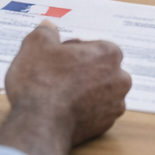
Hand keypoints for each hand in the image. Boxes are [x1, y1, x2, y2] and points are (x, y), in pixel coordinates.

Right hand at [4, 21, 131, 145]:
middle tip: (57, 74)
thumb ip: (46, 32)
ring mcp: (114, 105)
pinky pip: (95, 111)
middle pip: (100, 68)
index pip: (94, 45)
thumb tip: (49, 27)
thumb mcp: (36, 44)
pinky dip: (83, 109)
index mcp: (108, 53)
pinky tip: (63, 109)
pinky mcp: (105, 126)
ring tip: (58, 93)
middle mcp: (119, 79)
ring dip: (84, 90)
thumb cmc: (41, 82)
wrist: (39, 125)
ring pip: (99, 91)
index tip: (59, 56)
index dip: (74, 50)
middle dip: (82, 70)